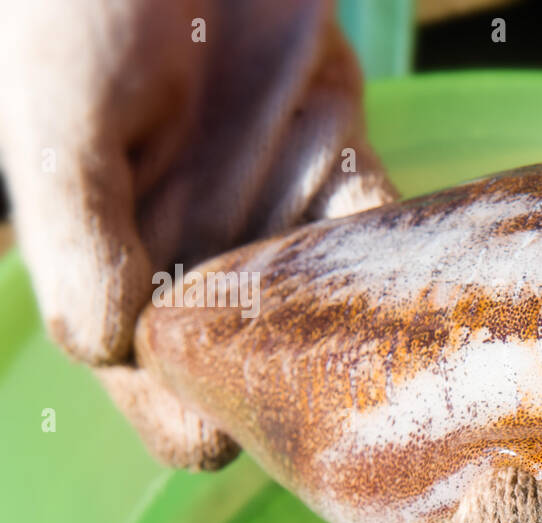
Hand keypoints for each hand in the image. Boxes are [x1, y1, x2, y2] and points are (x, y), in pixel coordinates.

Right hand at [0, 0, 396, 467]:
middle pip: (260, 376)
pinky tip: (433, 291)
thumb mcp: (62, 117)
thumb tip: (108, 346)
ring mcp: (276, 221)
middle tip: (339, 408)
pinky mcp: (339, 171)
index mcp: (120, 273)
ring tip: (399, 372)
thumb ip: (79, 230)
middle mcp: (203, 264)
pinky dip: (411, 267)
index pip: (161, 392)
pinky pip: (381, 238)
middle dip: (297, 402)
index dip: (192, 416)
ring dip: (367, 349)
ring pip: (330, 321)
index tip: (231, 417)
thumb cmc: (84, 7)